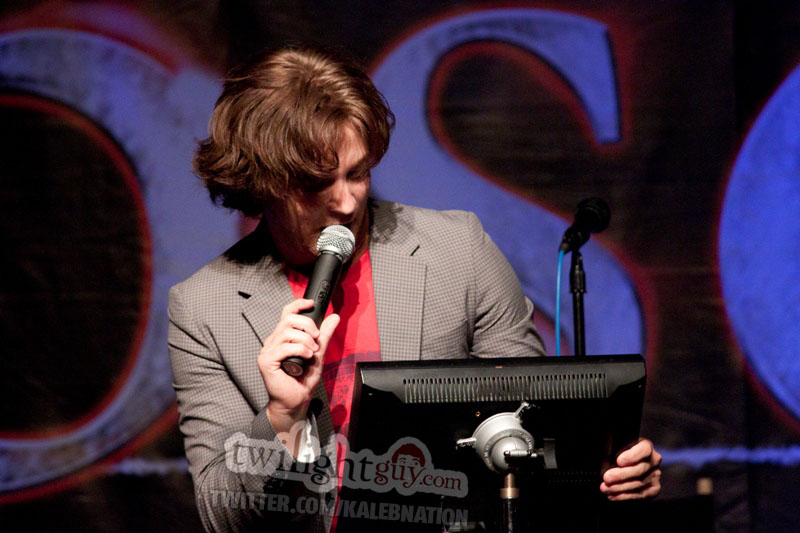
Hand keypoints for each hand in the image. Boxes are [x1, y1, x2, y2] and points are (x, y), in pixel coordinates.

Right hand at [257, 298, 339, 434]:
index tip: (311, 303)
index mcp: (282, 337)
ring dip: (305, 340)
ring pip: (287, 332)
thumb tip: (334, 317)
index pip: (286, 313)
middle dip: (307, 325)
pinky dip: (299, 349)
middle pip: (288, 319)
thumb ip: (324, 336)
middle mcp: (273, 341)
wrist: (295, 401)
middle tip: (316, 338)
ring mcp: (267, 351)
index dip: (298, 304)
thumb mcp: (318, 353)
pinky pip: (284, 347)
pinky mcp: (266, 361)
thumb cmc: (303, 380)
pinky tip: (306, 356)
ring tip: (312, 352)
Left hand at [600, 438, 661, 499]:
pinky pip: (639, 494)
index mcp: (646, 446)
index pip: (644, 450)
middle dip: (621, 475)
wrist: (633, 464)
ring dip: (619, 488)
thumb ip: (618, 450)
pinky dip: (624, 496)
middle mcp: (654, 461)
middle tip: (607, 478)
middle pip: (640, 469)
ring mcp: (655, 475)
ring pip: (639, 484)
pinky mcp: (654, 489)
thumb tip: (606, 458)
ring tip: (606, 488)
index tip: (619, 461)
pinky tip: (613, 495)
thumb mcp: (621, 447)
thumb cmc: (623, 454)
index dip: (632, 456)